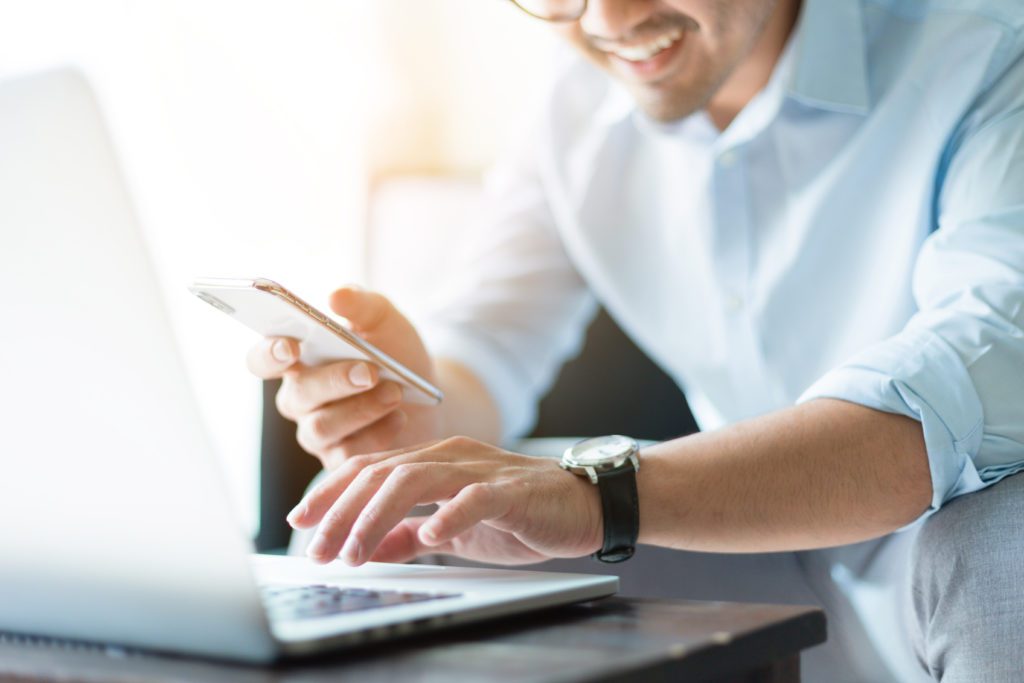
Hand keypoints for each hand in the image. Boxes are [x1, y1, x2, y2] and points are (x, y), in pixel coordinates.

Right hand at [246, 286, 441, 469]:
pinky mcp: (340, 459)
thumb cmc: (396, 351)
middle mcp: (300, 397)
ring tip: (395, 391)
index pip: (262, 360)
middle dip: (334, 381)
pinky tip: (399, 417)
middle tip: (371, 371)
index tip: (291, 346)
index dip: (269, 355)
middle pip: (297, 395)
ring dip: (361, 408)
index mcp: (298, 359)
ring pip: (322, 427)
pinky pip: (348, 454)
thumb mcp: (385, 320)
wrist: (429, 394)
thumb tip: (336, 295)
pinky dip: (377, 434)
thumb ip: (361, 304)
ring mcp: (317, 431)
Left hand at [286, 436, 603, 565]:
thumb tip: (365, 549)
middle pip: (382, 472)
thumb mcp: (453, 528)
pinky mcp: (512, 492)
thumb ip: (409, 535)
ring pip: (415, 480)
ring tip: (354, 551)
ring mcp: (481, 470)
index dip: (331, 491)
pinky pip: (475, 498)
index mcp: (435, 460)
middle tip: (319, 549)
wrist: (586, 505)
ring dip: (377, 517)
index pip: (370, 467)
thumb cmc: (520, 514)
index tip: (301, 520)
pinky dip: (449, 515)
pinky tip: (429, 536)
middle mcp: (451, 456)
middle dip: (342, 511)